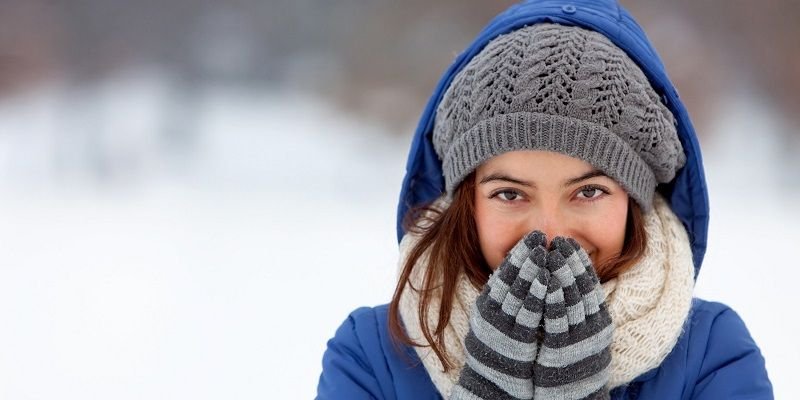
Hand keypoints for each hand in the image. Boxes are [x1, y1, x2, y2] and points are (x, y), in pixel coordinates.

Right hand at [450, 231, 549, 399]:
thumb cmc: (499, 347)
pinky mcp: (516, 339)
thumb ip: (504, 296)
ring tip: (543, 252)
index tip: (531, 238)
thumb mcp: (496, 317)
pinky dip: (537, 295)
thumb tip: (516, 273)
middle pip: (509, 278)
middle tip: (538, 237)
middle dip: (525, 256)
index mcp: (488, 304)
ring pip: (517, 292)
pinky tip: (547, 281)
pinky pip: (527, 313)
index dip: (518, 254)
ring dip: (531, 271)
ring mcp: (503, 325)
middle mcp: (492, 312)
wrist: (493, 381)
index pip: (503, 273)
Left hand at [533, 237, 612, 399]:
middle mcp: (592, 327)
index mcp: (597, 320)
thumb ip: (578, 308)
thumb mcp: (581, 331)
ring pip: (572, 300)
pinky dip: (554, 300)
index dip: (580, 262)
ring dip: (563, 275)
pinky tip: (547, 284)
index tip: (569, 243)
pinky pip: (559, 321)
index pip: (590, 284)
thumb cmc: (573, 361)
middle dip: (571, 262)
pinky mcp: (563, 350)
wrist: (571, 396)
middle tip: (561, 241)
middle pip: (582, 288)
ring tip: (553, 254)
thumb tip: (569, 280)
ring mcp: (579, 338)